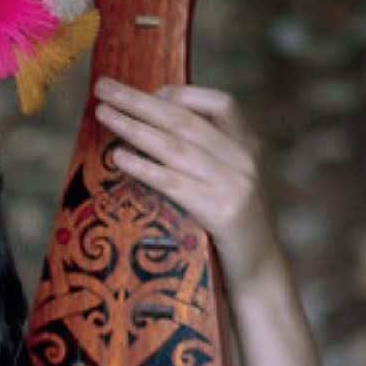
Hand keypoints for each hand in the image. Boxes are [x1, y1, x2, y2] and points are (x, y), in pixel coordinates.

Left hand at [93, 77, 281, 296]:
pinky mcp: (223, 214)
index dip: (178, 94)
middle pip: (186, 119)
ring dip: (134, 128)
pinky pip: (175, 184)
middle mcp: (245, 159)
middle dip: (140, 101)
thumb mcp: (227, 184)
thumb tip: (151, 130)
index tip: (142, 92)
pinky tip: (120, 158)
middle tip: (104, 87)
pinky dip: (145, 168)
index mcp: (249, 146)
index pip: (220, 102)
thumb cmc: (232, 231)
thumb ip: (203, 157)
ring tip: (104, 115)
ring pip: (176, 147)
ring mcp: (237, 185)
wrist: (261, 277)